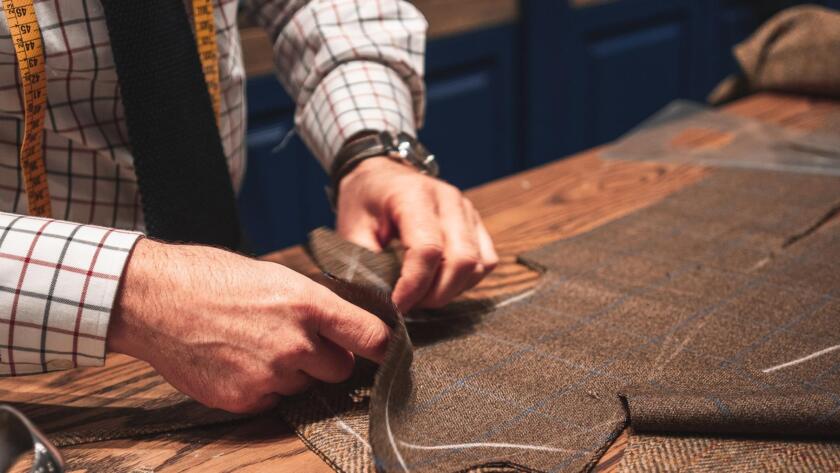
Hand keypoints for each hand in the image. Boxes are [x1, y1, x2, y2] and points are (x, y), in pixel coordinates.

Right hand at [108, 238, 389, 412]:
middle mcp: (295, 344)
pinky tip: (238, 361)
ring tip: (255, 344)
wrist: (154, 300)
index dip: (385, 348)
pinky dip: (263, 387)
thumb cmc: (211, 278)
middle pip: (341, 369)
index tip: (391, 353)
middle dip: (327, 359)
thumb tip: (343, 329)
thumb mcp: (275, 277)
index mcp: (308, 304)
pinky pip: (273, 400)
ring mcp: (270, 375)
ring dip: (292, 372)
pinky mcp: (245, 399)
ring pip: (304, 385)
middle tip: (298, 341)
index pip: (370, 336)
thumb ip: (313, 307)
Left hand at [336, 157, 498, 311]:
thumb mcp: (351, 229)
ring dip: (451, 290)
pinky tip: (440, 282)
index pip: (428, 250)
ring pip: (477, 265)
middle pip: (461, 260)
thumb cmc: (364, 202)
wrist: (380, 175)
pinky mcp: (476, 222)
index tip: (395, 305)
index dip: (413, 286)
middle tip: (409, 303)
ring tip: (422, 294)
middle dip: (435, 294)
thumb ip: (365, 263)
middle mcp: (448, 199)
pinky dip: (467, 281)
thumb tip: (380, 300)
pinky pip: (486, 261)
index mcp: (414, 196)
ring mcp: (467, 210)